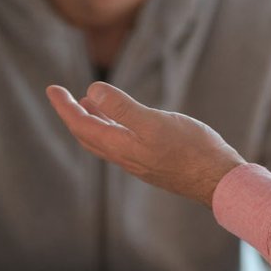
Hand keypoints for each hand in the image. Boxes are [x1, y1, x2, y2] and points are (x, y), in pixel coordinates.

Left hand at [47, 82, 244, 205]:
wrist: (218, 182)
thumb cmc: (192, 151)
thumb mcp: (155, 123)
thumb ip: (123, 108)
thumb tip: (91, 92)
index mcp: (121, 147)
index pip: (81, 126)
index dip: (63, 107)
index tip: (51, 89)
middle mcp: (124, 157)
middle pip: (87, 135)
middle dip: (71, 114)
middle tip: (61, 95)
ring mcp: (138, 162)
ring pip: (104, 141)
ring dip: (91, 121)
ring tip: (85, 103)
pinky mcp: (152, 162)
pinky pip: (120, 144)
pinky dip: (111, 128)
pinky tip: (122, 121)